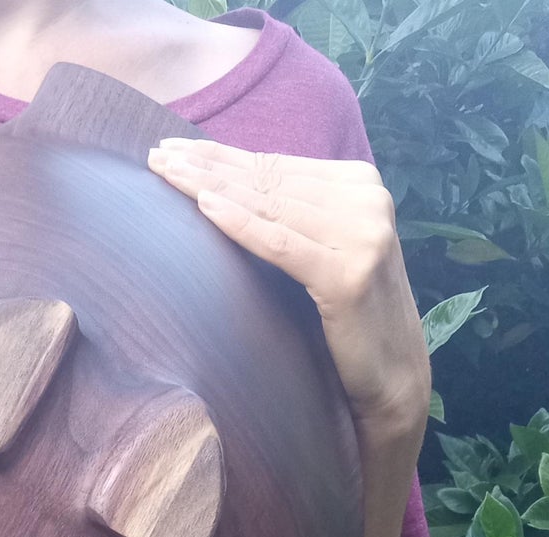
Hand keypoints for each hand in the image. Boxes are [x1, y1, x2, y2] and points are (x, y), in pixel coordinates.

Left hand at [146, 137, 430, 434]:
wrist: (393, 376)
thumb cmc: (346, 319)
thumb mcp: (323, 252)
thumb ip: (294, 216)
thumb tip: (227, 186)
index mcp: (361, 185)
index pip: (276, 166)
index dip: (220, 156)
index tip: (172, 149)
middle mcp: (367, 200)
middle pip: (268, 179)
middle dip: (207, 165)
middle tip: (155, 156)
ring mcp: (363, 234)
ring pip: (269, 205)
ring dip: (211, 186)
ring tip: (164, 174)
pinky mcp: (349, 275)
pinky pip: (279, 244)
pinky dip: (240, 225)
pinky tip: (203, 207)